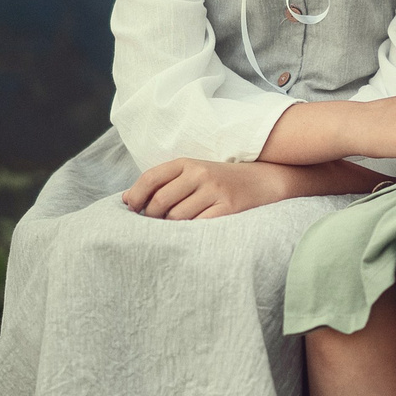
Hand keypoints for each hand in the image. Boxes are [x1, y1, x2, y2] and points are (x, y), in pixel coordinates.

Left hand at [125, 158, 312, 219]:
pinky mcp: (229, 208)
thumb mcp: (194, 173)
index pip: (151, 178)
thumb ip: (164, 182)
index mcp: (188, 162)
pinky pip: (198, 226)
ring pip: (177, 218)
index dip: (136, 196)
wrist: (266, 181)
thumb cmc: (223, 181)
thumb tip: (128, 200)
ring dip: (172, 228)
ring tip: (179, 228)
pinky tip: (193, 233)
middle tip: (157, 224)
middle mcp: (201, 173)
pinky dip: (190, 233)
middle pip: (160, 202)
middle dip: (153, 218)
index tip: (132, 209)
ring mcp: (215, 191)